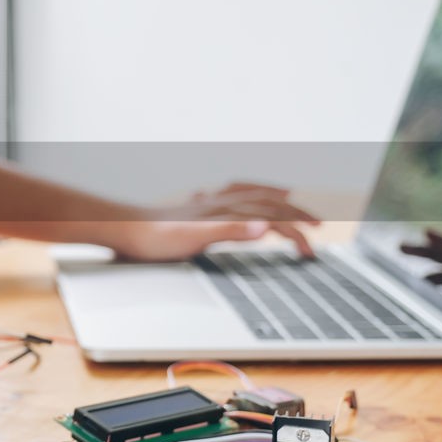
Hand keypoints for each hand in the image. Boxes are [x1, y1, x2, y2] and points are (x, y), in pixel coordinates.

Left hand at [115, 183, 319, 261]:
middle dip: (293, 211)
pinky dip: (238, 197)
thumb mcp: (197, 237)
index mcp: (225, 208)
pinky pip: (224, 198)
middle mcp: (218, 201)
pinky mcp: (191, 210)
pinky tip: (228, 199)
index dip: (297, 230)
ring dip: (270, 197)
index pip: (272, 216)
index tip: (313, 247)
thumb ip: (232, 231)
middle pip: (265, 200)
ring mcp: (205, 204)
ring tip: (285, 197)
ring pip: (246, 194)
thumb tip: (267, 229)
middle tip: (317, 223)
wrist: (124, 230)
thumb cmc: (156, 237)